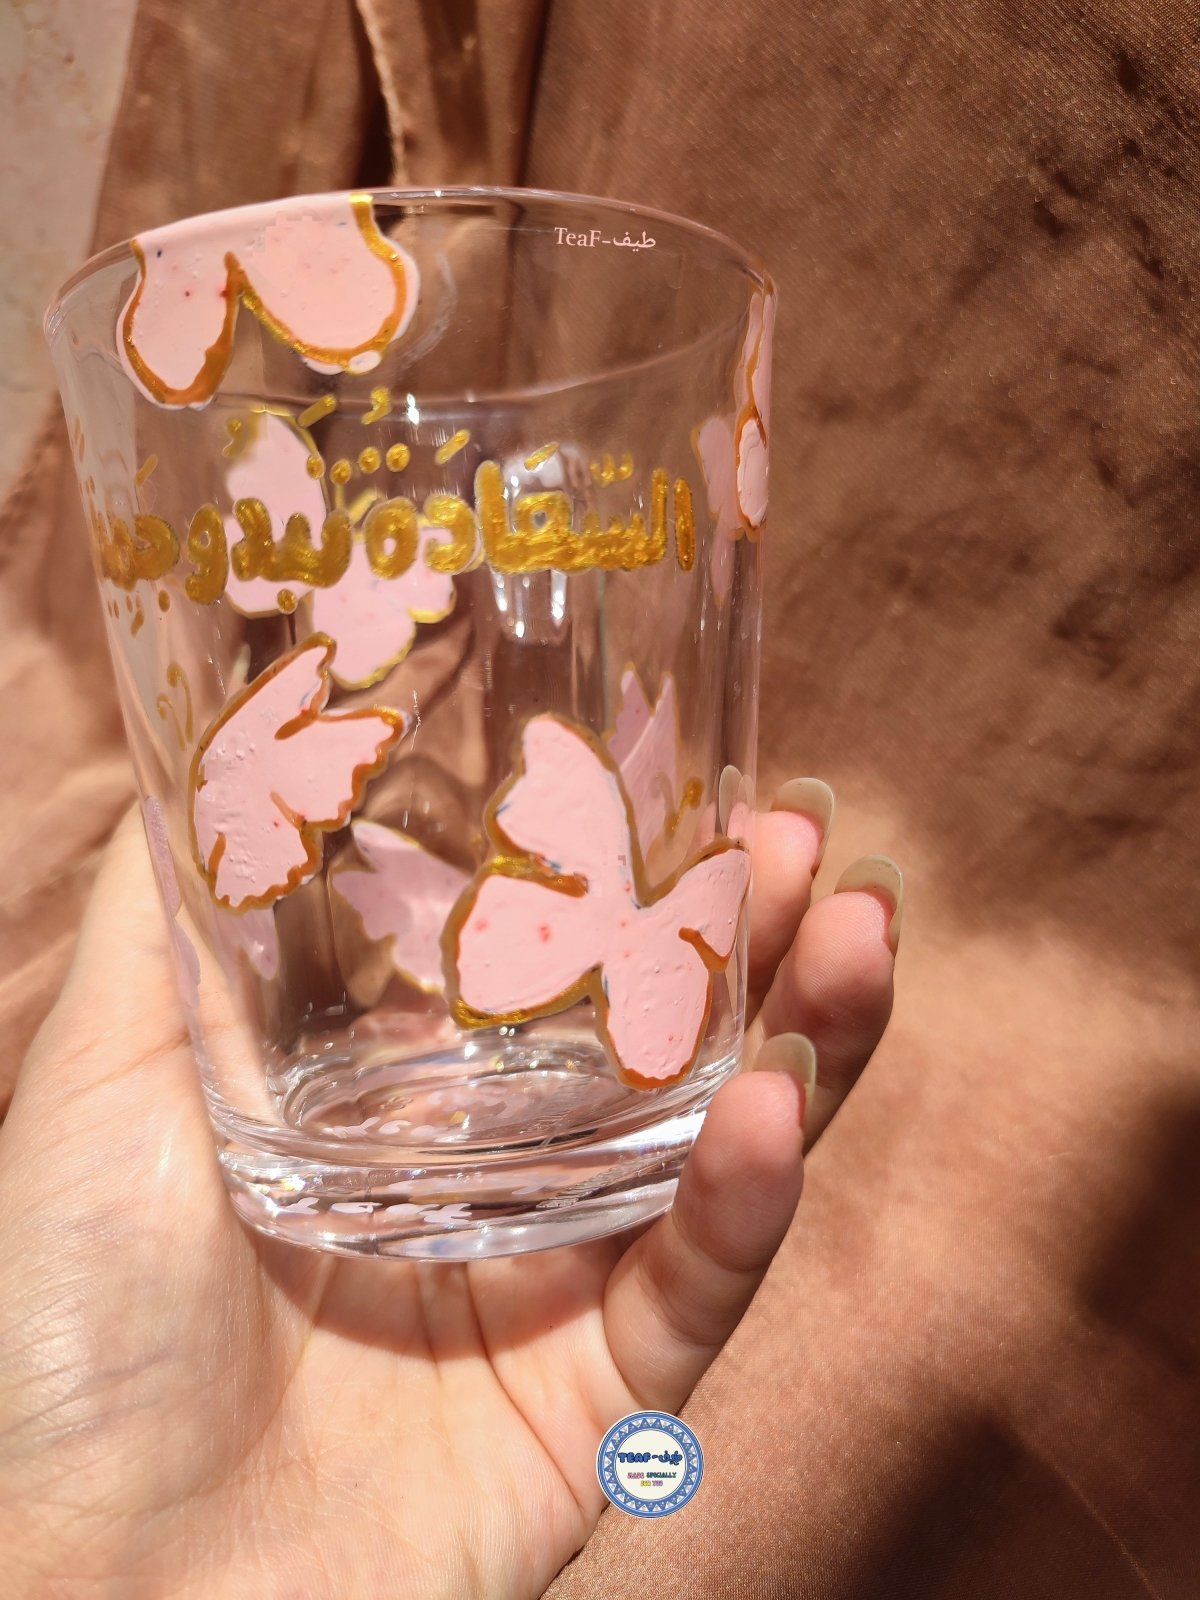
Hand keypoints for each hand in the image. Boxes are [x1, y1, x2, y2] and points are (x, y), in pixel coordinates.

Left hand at [0, 787, 898, 1598]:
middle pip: (668, 1044)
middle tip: (808, 830)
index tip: (698, 775)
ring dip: (805, 1038)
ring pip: (719, 1153)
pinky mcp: (590, 1413)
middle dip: (754, 934)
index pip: (561, 967)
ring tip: (857, 925)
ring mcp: (554, 1294)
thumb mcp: (112, 1070)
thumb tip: (212, 751)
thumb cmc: (63, 1324)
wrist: (70, 1570)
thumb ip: (171, 914)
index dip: (637, 874)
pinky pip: (689, 1296)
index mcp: (406, 1105)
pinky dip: (737, 1201)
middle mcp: (500, 1185)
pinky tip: (766, 1102)